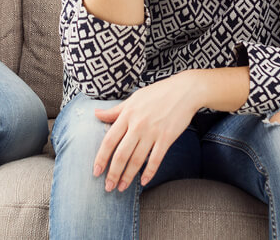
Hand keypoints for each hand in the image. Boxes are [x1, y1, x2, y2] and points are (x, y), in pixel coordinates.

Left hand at [93, 72, 200, 190]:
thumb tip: (95, 113)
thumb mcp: (133, 99)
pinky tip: (143, 182)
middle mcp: (137, 125)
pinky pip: (155, 159)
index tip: (95, 172)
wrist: (184, 90)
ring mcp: (152, 132)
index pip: (109, 140)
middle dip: (113, 173)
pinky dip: (149, 172)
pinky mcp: (166, 138)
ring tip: (121, 188)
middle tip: (108, 187)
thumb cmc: (157, 93)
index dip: (101, 158)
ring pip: (136, 160)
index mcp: (127, 115)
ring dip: (128, 176)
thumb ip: (115, 111)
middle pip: (121, 154)